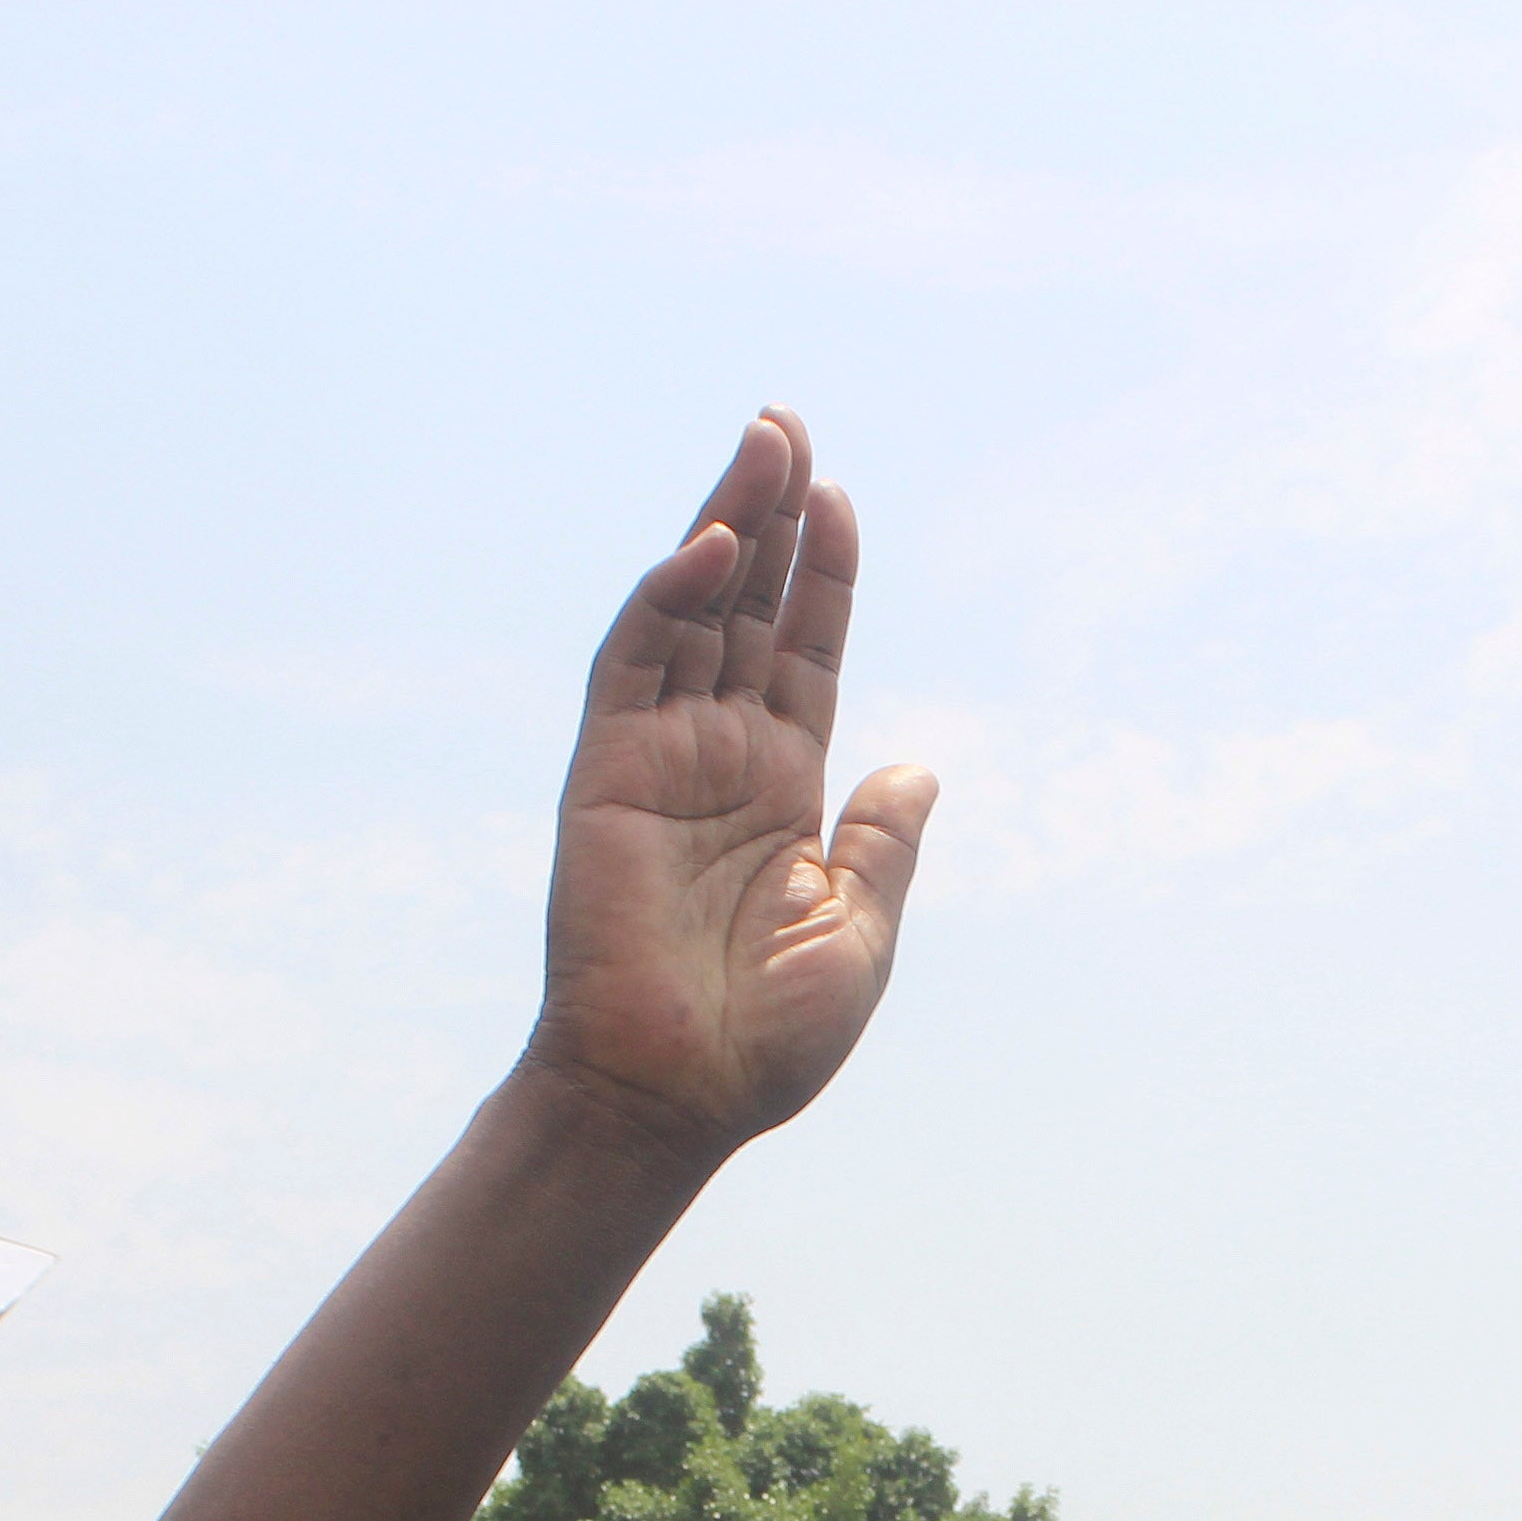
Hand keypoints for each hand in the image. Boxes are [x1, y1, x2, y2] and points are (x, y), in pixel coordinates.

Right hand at [519, 410, 933, 1161]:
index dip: (824, 579)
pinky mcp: (605, 773)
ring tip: (763, 442)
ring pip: (691, 614)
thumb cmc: (764, 1038)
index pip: (803, 655)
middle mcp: (718, 759)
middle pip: (745, 610)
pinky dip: (669, 599)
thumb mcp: (856, 932)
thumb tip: (917, 768)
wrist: (674, 1097)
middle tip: (786, 423)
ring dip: (726, 525)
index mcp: (782, 792)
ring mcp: (658, 758)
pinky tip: (714, 545)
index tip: (842, 502)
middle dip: (772, 516)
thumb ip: (882, 845)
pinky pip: (634, 665)